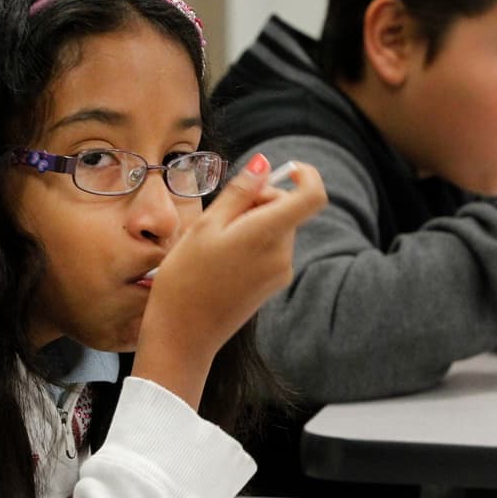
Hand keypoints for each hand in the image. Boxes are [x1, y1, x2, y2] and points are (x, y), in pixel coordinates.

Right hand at [133, 154, 326, 407]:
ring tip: (215, 241)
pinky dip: (252, 241)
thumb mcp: (206, 226)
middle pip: (287, 209)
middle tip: (222, 214)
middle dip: (260, 200)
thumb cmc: (186, 278)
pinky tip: (222, 258)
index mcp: (268, 235)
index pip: (313, 196)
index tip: (286, 169)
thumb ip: (240, 192)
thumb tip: (264, 163)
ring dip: (252, 222)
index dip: (306, 175)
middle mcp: (283, 254)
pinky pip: (271, 249)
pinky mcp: (273, 284)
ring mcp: (280, 272)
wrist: (184, 334)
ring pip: (277, 228)